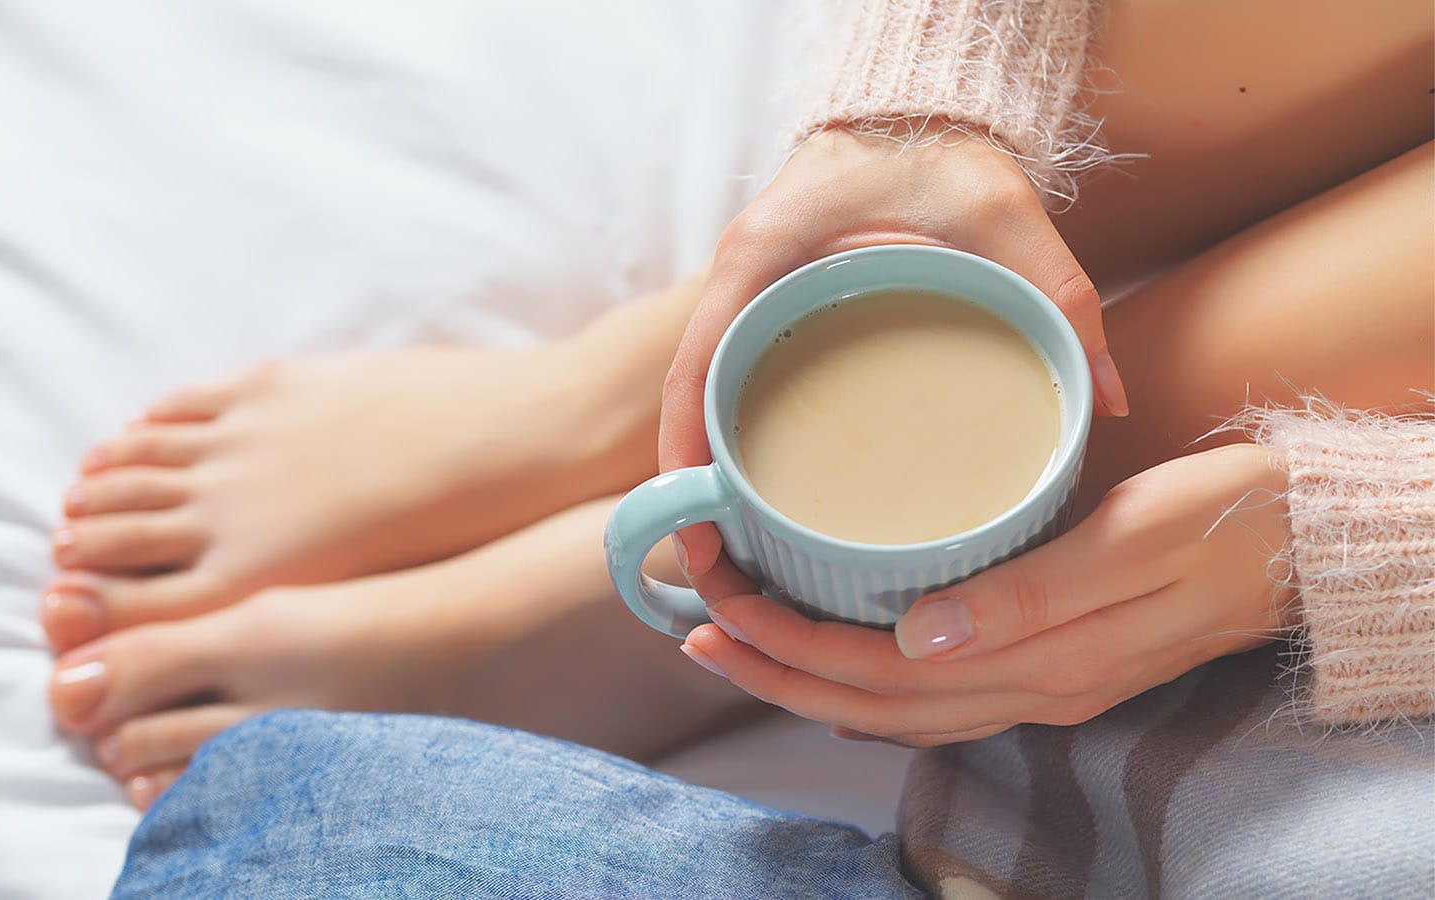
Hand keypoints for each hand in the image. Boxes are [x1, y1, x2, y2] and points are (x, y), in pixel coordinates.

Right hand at [660, 127, 1129, 597]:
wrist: (915, 113)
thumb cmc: (943, 156)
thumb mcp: (1004, 219)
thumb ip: (1060, 300)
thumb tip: (1107, 402)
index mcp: (763, 259)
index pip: (695, 367)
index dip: (686, 452)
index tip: (696, 522)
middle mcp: (738, 283)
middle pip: (690, 399)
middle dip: (691, 485)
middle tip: (715, 564)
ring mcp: (747, 298)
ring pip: (705, 397)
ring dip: (709, 470)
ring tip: (734, 551)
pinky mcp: (770, 311)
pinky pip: (733, 382)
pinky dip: (733, 438)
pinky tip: (765, 494)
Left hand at [679, 444, 1294, 745]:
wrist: (1301, 545)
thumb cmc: (1222, 521)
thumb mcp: (1135, 540)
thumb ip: (1029, 595)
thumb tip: (915, 635)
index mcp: (1039, 659)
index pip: (877, 670)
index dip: (787, 644)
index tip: (715, 602)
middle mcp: (1026, 688)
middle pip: (867, 701)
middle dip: (770, 667)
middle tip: (690, 623)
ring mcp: (1037, 686)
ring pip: (892, 709)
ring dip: (805, 680)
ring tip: (729, 643)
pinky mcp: (1046, 666)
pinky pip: (932, 700)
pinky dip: (867, 690)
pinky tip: (833, 671)